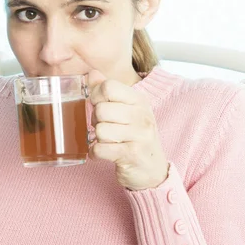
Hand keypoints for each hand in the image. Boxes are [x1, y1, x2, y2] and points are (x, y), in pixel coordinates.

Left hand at [87, 70, 168, 190]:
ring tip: (109, 141)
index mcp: (140, 100)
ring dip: (98, 139)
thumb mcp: (126, 110)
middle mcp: (142, 115)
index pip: (108, 86)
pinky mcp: (132, 154)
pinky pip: (99, 149)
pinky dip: (96, 153)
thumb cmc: (135, 137)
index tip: (100, 106)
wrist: (153, 170)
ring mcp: (139, 135)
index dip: (96, 97)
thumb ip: (107, 91)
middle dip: (96, 121)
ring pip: (99, 130)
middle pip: (101, 110)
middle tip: (105, 128)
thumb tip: (91, 73)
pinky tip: (105, 153)